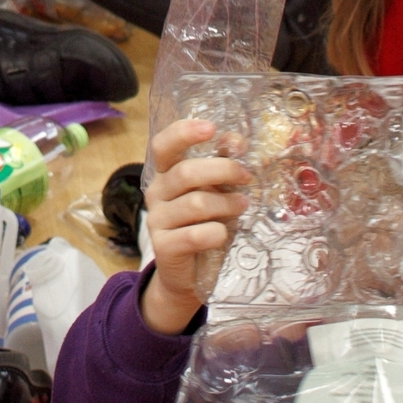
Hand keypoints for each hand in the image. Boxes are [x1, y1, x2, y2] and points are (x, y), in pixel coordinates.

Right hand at [139, 118, 249, 335]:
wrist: (188, 274)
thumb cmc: (204, 224)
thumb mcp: (215, 192)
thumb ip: (222, 165)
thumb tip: (236, 139)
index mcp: (165, 174)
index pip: (163, 146)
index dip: (184, 133)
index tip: (212, 128)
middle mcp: (156, 193)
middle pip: (185, 172)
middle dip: (222, 170)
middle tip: (246, 177)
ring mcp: (157, 221)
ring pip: (195, 203)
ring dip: (226, 203)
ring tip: (243, 206)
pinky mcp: (165, 248)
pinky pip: (194, 235)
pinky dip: (216, 232)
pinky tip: (224, 233)